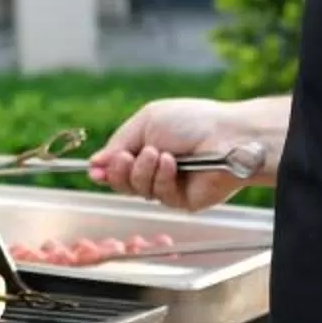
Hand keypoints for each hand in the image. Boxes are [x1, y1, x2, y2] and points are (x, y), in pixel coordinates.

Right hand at [86, 97, 280, 212]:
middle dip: (119, 170)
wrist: (226, 135)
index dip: (105, 170)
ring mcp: (169, 186)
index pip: (118, 166)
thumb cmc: (192, 121)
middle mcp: (156, 169)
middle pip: (122, 183)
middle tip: (125, 157)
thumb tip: (95, 162)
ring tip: (159, 153)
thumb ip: (118, 142)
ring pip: (138, 190)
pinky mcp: (182, 201)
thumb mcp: (147, 121)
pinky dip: (161, 177)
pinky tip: (172, 163)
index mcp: (146, 148)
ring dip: (143, 170)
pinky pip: (159, 196)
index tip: (95, 169)